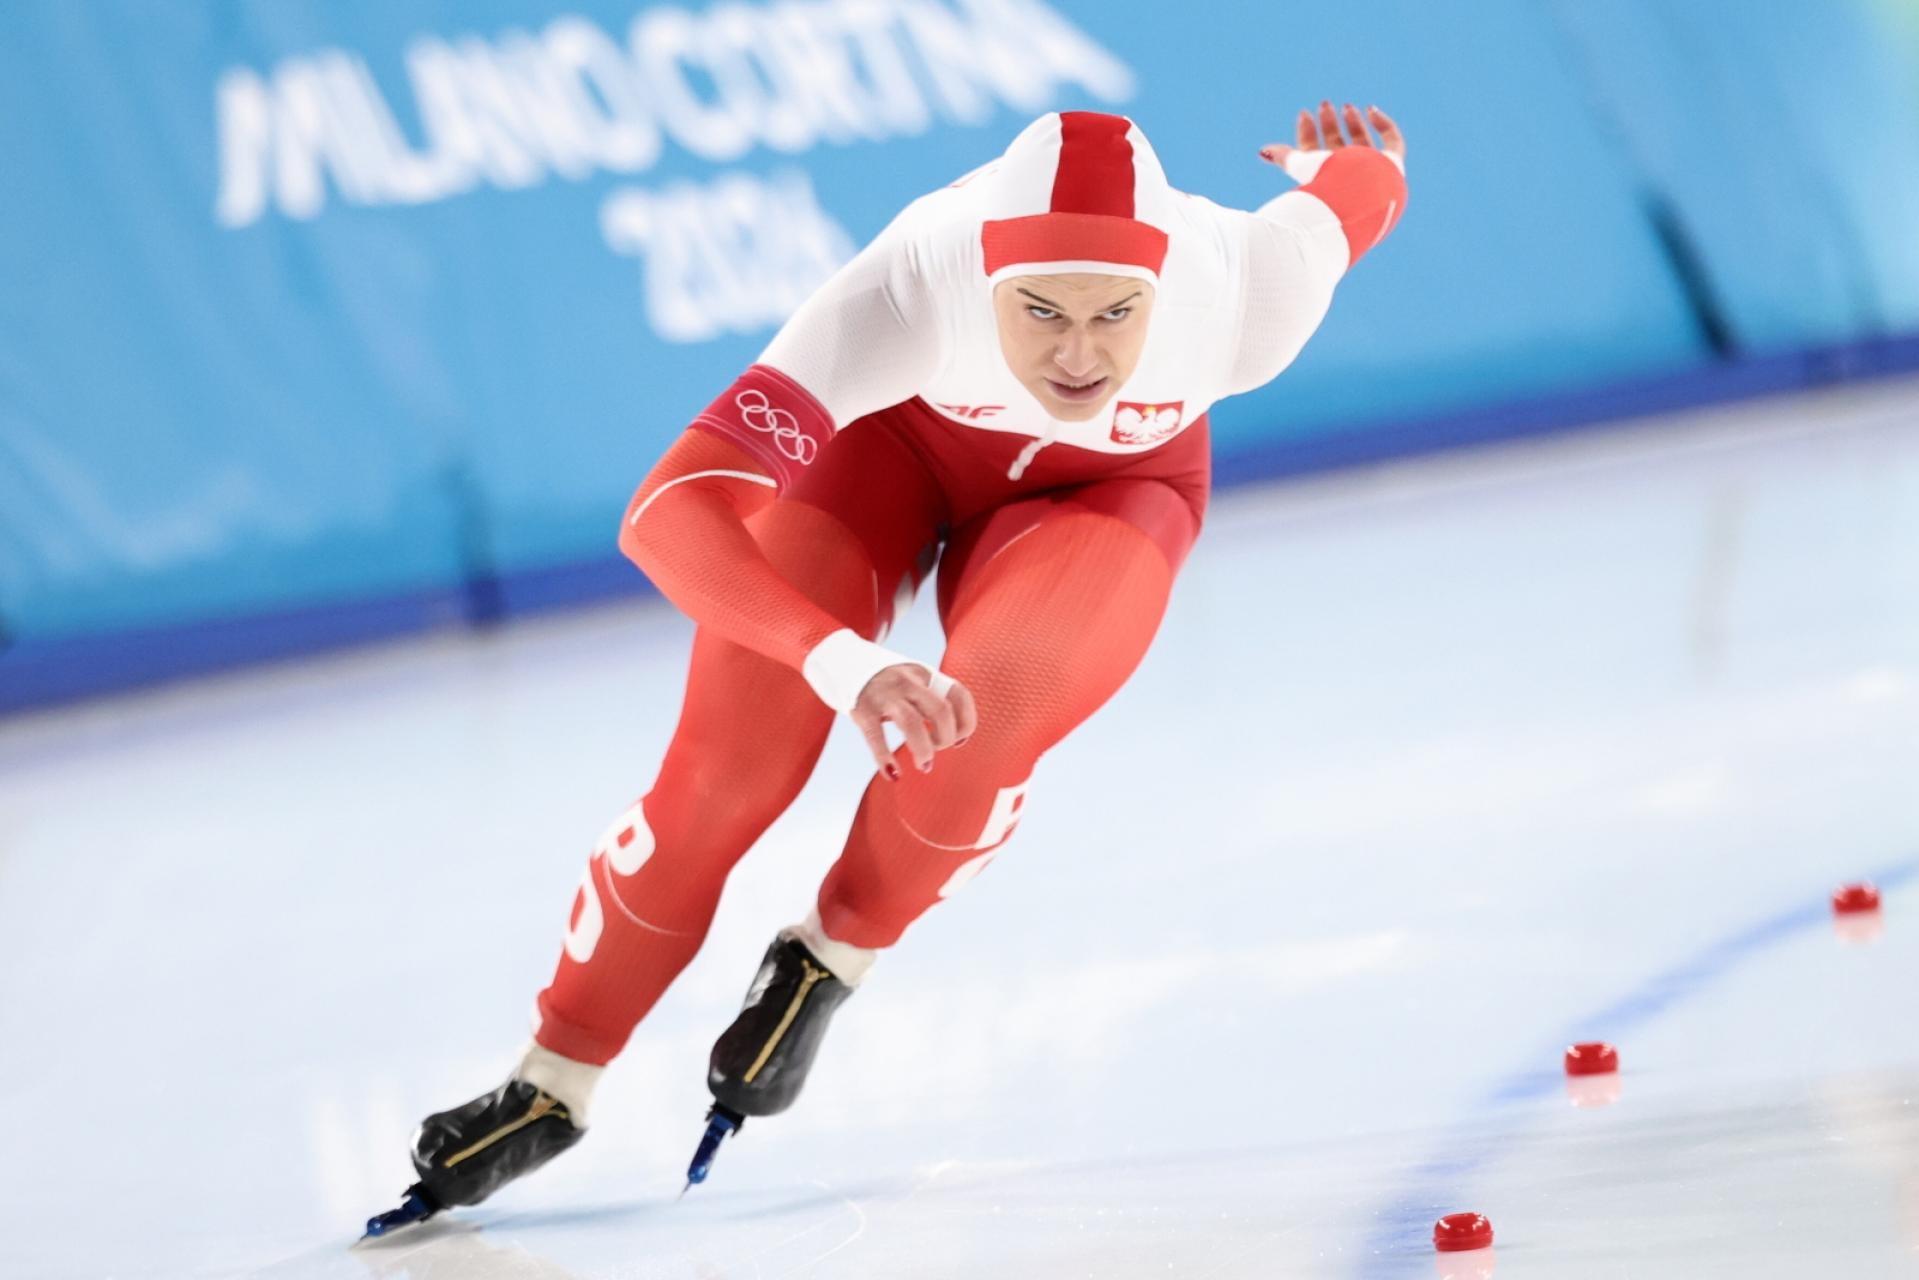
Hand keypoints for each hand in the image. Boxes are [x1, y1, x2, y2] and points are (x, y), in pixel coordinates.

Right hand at [851, 664, 977, 776]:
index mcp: (925, 675)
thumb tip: (958, 740)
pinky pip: (876, 737)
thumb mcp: (914, 682)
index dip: (967, 722)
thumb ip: (934, 703)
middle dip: (946, 738)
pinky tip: (893, 774)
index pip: (959, 695)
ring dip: (923, 749)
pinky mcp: (862, 709)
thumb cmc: (888, 684)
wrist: (843, 662)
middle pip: (941, 711)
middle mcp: (907, 682)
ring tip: (924, 765)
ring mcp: (884, 695)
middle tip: (937, 750)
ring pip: (911, 723)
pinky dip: (885, 759)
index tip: (959, 740)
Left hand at [1258, 100, 1404, 170]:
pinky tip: (1371, 110)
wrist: (1363, 196)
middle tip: (1325, 105)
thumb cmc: (1329, 183)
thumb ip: (1284, 157)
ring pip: (1360, 142)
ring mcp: (1369, 169)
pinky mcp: (1392, 163)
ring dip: (1352, 122)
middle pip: (1336, 146)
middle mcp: (1346, 176)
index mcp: (1324, 180)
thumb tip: (1261, 151)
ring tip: (1345, 107)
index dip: (1307, 133)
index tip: (1304, 113)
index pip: (1313, 153)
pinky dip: (1383, 124)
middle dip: (1330, 124)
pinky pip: (1391, 141)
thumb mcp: (1302, 166)